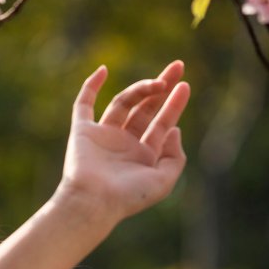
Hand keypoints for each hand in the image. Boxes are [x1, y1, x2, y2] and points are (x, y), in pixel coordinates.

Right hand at [56, 61, 190, 225]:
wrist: (94, 202)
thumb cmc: (128, 196)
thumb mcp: (164, 181)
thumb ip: (175, 157)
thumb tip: (175, 131)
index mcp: (143, 156)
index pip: (162, 125)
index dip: (174, 105)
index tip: (185, 86)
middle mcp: (124, 144)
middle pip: (145, 108)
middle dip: (162, 87)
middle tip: (178, 66)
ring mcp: (103, 136)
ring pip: (123, 103)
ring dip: (141, 89)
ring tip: (160, 83)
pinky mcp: (83, 131)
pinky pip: (84, 104)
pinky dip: (91, 86)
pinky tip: (103, 70)